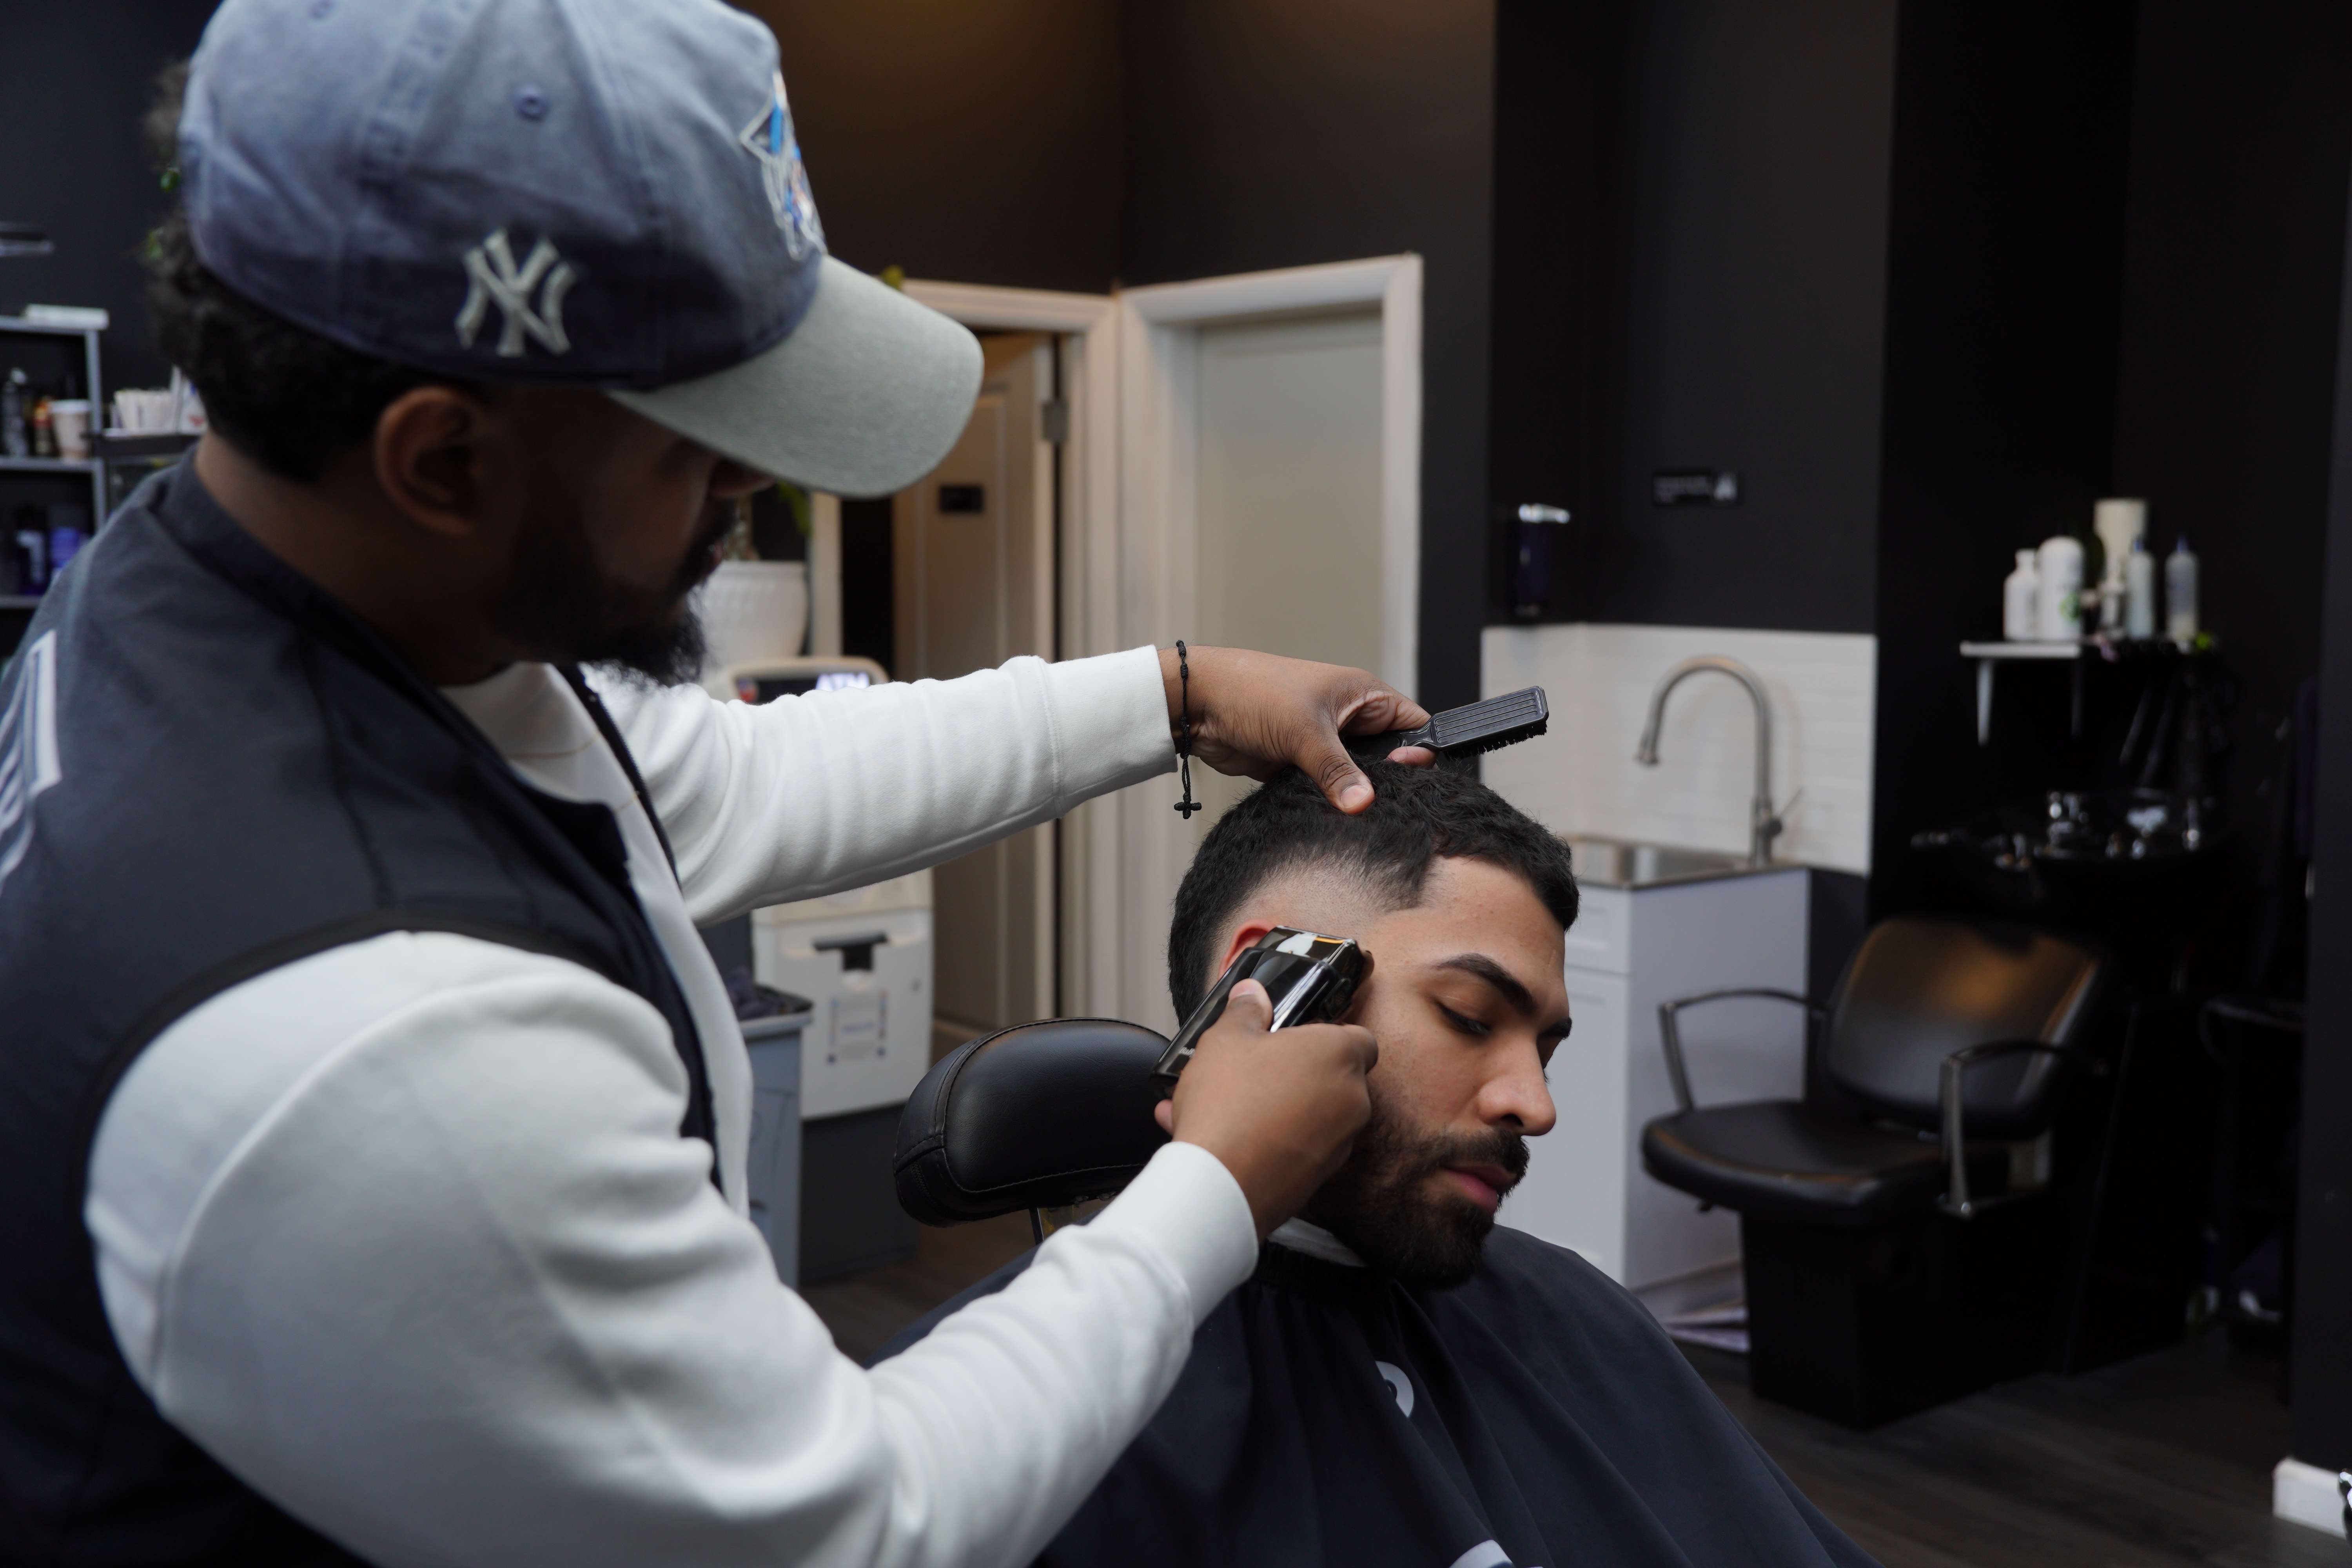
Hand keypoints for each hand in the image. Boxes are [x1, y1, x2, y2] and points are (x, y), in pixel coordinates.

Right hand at [1152, 980, 1377, 1238]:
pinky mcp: (1321, 1176)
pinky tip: (1226, 1136)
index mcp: (1338, 1054)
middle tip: (1254, 1071)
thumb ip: (1244, 1011)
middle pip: (1332, 1076)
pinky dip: (1272, 1140)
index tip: (1295, 1037)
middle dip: (1295, 1073)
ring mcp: (1341, 1142)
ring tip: (1227, 1106)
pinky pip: (1298, 1146)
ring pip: (1312, 1114)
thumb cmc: (1229, 1109)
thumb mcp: (1224, 1039)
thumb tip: (1252, 995)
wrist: (1220, 1187)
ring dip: (1279, 1107)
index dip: (1327, 1034)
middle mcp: (1352, 1099)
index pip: (1358, 1036)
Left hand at [1161, 645, 1431, 813]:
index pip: (1415, 725)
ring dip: (1353, 795)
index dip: (1419, 753)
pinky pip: (1328, 789)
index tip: (1406, 778)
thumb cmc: (1252, 691)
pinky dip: (1329, 802)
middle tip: (1381, 805)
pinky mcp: (1302, 765)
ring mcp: (1326, 743)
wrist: (1198, 705)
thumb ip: (1336, 771)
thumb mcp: (1302, 731)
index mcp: (1363, 695)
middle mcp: (1350, 719)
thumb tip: (1363, 803)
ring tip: (1356, 814)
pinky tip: (1330, 817)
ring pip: (1357, 778)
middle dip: (1388, 782)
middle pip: (1389, 758)